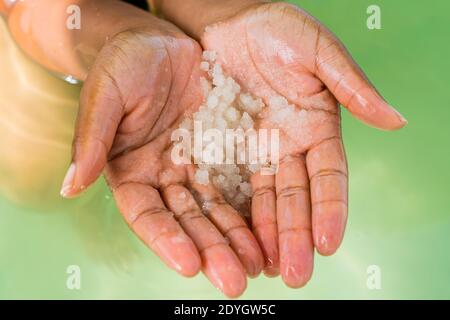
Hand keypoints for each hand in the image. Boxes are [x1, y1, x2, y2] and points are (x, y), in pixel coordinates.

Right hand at [60, 24, 262, 297]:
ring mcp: (196, 167)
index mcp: (132, 171)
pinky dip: (254, 209)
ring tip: (258, 265)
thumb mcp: (106, 94)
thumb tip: (71, 184)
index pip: (147, 214)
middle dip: (211, 251)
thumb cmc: (125, 64)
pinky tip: (269, 232)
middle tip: (235, 279)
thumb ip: (93, 138)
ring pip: (218, 210)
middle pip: (188, 221)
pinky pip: (242, 183)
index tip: (189, 264)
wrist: (160, 43)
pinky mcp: (224, 153)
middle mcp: (166, 177)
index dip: (166, 239)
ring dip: (237, 240)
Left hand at [198, 2, 406, 286]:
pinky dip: (230, 215)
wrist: (223, 22)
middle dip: (294, 237)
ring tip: (262, 269)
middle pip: (293, 199)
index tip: (328, 242)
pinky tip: (232, 241)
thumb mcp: (316, 51)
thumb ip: (351, 85)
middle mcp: (286, 147)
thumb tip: (395, 119)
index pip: (328, 177)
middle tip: (294, 274)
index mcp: (315, 128)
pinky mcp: (218, 150)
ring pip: (260, 201)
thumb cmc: (274, 29)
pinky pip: (224, 187)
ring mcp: (252, 152)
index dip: (330, 209)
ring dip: (263, 236)